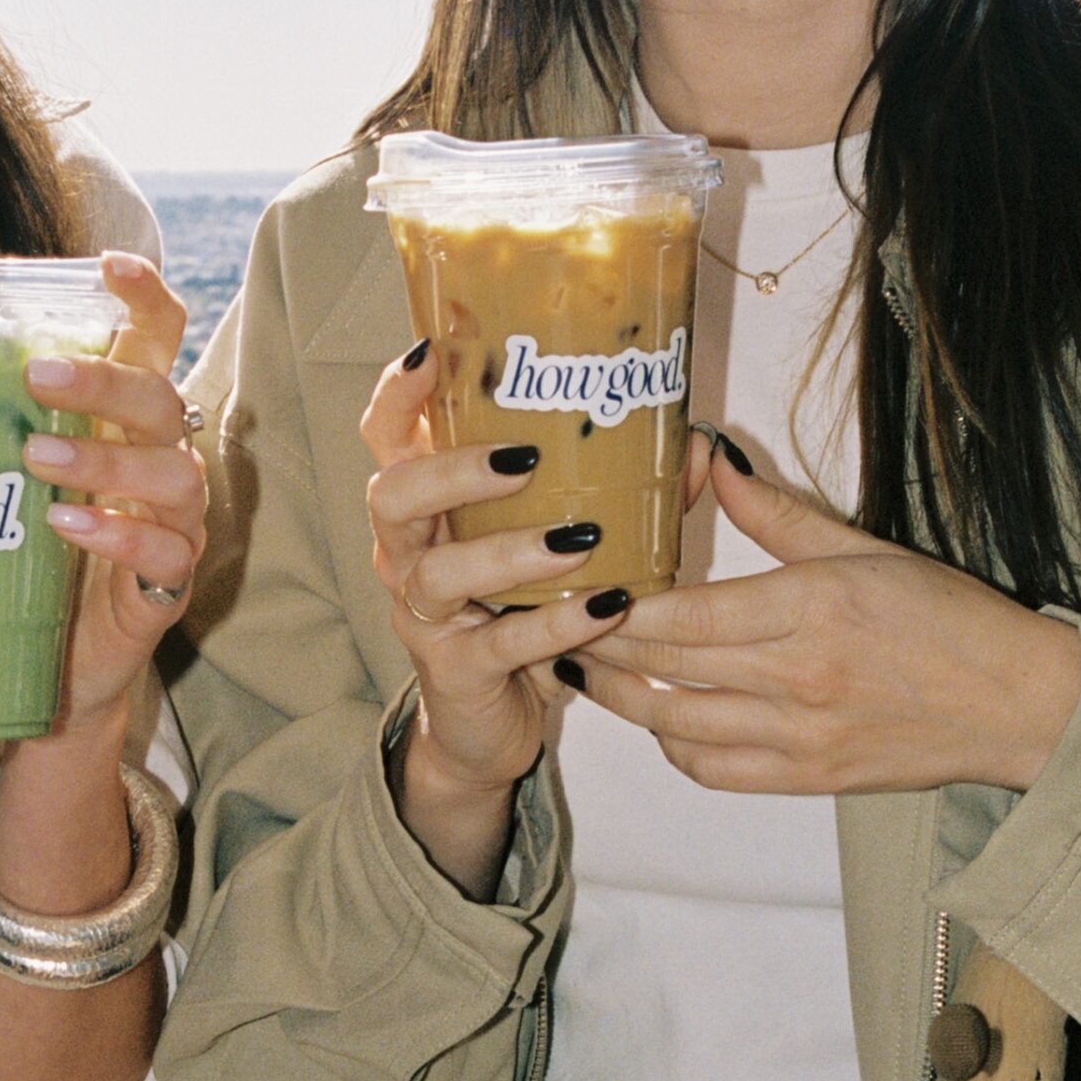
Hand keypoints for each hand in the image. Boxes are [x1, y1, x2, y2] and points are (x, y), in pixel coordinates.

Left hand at [15, 253, 207, 737]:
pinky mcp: (162, 589)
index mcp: (113, 422)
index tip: (110, 266)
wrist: (41, 678)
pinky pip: (162, 553)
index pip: (150, 340)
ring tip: (34, 458)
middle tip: (31, 374)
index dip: (142, 296)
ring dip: (104, 460)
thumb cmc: (6, 565)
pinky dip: (117, 535)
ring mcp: (168, 525)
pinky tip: (66, 526)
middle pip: (157, 398)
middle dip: (100, 381)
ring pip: (169, 473)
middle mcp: (154, 463)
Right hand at [364, 343, 659, 896]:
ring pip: (439, 573)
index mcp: (422, 510)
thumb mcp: (551, 547)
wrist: (485, 728)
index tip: (436, 353)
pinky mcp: (454, 673)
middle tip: (522, 458)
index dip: (400, 392)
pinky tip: (605, 608)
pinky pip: (497, 643)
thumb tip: (695, 444)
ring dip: (508, 550)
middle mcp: (406, 556)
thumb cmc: (517, 616)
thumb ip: (613, 494)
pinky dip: (554, 624)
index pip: (385, 436)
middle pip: (391, 496)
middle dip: (451, 472)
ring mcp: (424, 617)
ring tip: (577, 540)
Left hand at [572, 445, 1080, 795]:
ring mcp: (797, 736)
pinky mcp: (805, 779)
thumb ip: (778, 513)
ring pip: (673, 723)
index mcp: (809, 609)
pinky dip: (672, 747)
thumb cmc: (947, 619)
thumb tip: (713, 461)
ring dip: (619, 698)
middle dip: (598, 644)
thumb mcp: (865, 549)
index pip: (683, 613)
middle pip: (664, 665)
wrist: (1016, 705)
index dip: (616, 604)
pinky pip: (711, 769)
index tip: (574, 584)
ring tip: (582, 668)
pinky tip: (655, 720)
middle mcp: (795, 678)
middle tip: (552, 623)